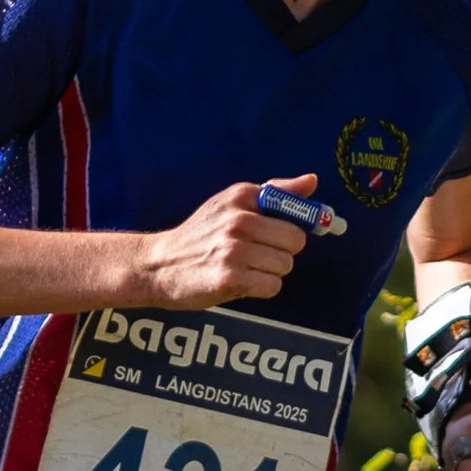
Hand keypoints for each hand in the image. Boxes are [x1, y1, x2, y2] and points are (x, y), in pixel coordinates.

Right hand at [130, 175, 314, 308]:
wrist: (159, 265)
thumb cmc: (201, 235)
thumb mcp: (232, 203)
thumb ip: (275, 193)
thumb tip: (311, 181)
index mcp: (241, 197)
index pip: (294, 209)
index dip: (297, 224)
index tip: (285, 234)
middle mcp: (238, 220)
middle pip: (295, 241)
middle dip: (282, 251)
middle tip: (258, 253)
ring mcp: (233, 250)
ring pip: (285, 265)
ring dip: (270, 271)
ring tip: (246, 268)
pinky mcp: (229, 279)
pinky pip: (272, 286)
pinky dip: (262, 288)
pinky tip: (242, 282)